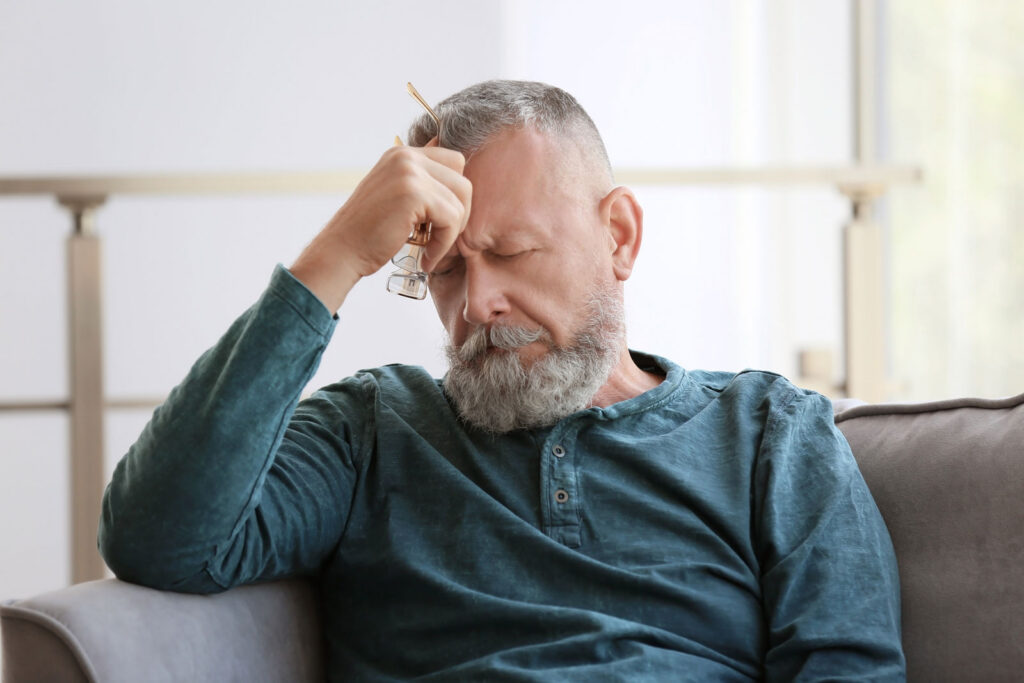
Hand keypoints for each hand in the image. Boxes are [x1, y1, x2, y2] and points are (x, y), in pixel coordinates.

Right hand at [290, 141, 471, 312]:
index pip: (454, 163)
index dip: (455, 197)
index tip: (439, 223)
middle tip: (440, 238)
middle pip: (463, 181)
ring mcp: (410, 172)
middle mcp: (406, 156)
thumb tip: (452, 165)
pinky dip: (444, 244)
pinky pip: (452, 219)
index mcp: (403, 154)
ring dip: (451, 232)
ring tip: (431, 249)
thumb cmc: (369, 232)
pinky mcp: (414, 194)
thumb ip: (421, 182)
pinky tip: (426, 257)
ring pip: (461, 202)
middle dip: (460, 214)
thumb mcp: (396, 196)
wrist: (341, 251)